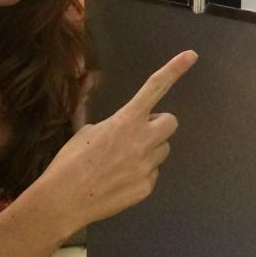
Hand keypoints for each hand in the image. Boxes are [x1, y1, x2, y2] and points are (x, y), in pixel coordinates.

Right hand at [41, 50, 195, 232]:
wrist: (64, 201)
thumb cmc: (69, 162)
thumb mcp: (81, 130)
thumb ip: (90, 106)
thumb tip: (88, 79)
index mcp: (126, 120)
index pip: (155, 87)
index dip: (175, 69)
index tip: (192, 55)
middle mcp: (142, 140)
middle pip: (170, 122)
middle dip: (157, 125)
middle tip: (138, 133)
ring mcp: (147, 165)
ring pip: (162, 150)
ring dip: (149, 150)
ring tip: (122, 160)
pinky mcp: (147, 186)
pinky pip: (152, 173)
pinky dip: (140, 174)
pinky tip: (120, 179)